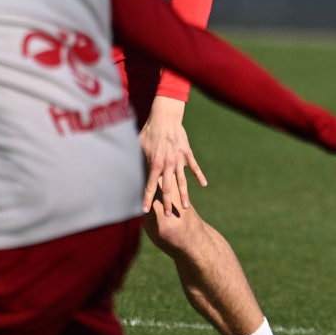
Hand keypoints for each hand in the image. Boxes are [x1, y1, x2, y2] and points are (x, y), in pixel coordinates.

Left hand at [140, 95, 206, 213]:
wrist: (165, 117)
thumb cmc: (149, 130)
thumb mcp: (140, 146)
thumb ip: (140, 160)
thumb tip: (132, 169)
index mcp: (155, 164)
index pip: (150, 186)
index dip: (147, 198)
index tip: (145, 210)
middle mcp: (168, 164)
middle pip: (168, 188)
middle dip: (168, 203)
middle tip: (169, 216)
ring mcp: (179, 159)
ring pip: (182, 181)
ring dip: (184, 195)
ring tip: (186, 207)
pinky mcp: (187, 153)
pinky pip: (194, 167)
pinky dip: (199, 175)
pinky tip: (204, 184)